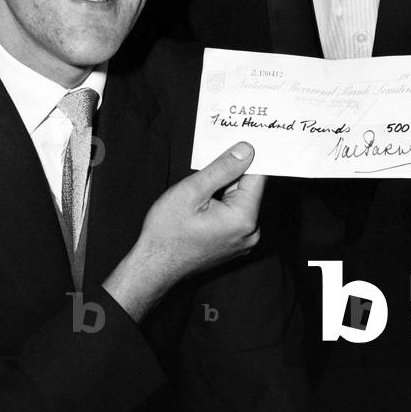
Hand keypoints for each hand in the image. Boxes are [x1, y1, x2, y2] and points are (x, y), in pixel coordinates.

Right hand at [106, 143, 263, 318]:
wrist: (153, 267)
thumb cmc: (167, 232)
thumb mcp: (192, 191)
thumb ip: (222, 169)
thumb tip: (247, 150)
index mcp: (244, 219)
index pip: (257, 176)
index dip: (245, 157)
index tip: (233, 144)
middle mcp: (250, 232)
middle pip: (248, 187)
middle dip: (230, 174)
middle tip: (205, 170)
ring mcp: (243, 240)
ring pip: (240, 199)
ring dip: (224, 189)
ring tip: (199, 193)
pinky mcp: (234, 243)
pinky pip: (234, 213)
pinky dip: (222, 203)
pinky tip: (202, 205)